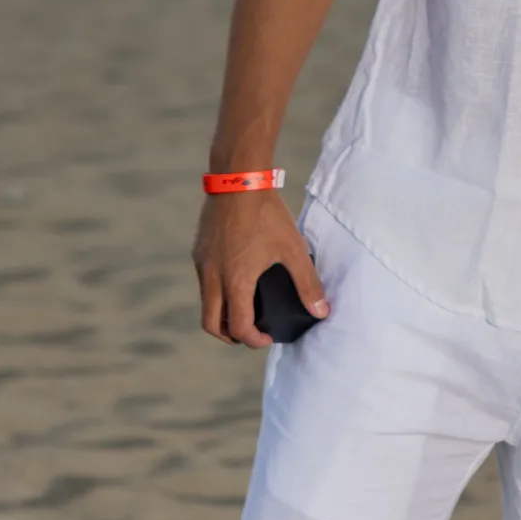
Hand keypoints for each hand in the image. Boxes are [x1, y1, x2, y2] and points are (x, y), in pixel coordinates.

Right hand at [192, 188, 328, 348]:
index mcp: (236, 282)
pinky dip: (216, 291)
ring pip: (205, 303)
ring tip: (243, 308)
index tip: (268, 337)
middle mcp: (213, 278)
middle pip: (211, 325)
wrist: (238, 179)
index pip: (239, 327)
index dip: (254, 340)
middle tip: (250, 332)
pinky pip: (203, 282)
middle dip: (230, 335)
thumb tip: (322, 311)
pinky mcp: (198, 250)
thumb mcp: (293, 248)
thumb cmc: (267, 214)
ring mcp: (202, 264)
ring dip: (221, 314)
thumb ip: (307, 282)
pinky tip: (234, 278)